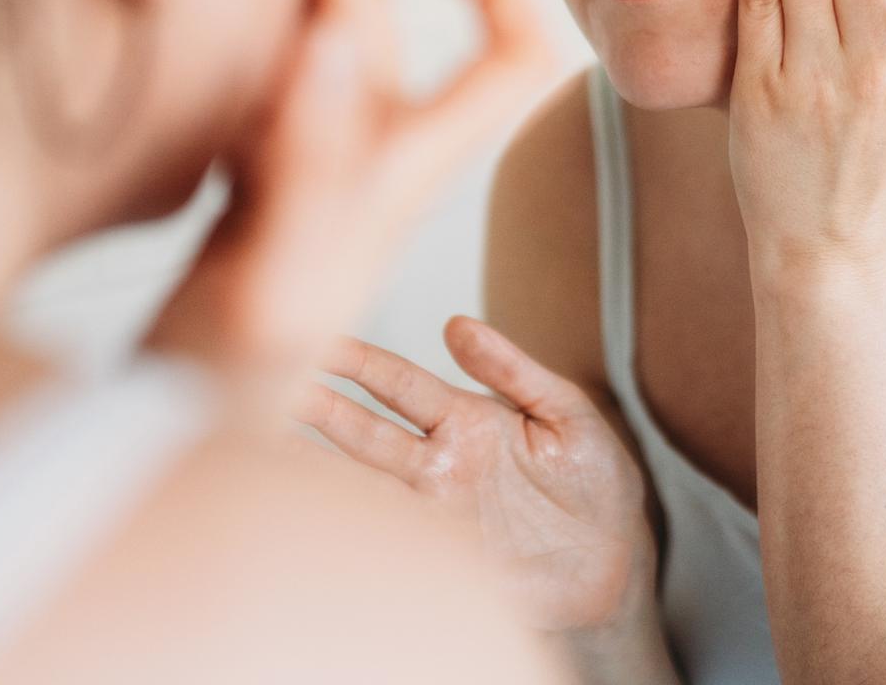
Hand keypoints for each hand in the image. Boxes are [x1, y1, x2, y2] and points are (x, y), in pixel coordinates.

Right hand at [144, 0, 554, 416]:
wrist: (170, 424)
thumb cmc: (233, 372)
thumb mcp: (275, 269)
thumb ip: (306, 159)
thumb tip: (332, 34)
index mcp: (402, 157)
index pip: (511, 57)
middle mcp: (361, 135)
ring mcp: (300, 142)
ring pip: (313, 4)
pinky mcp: (242, 153)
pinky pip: (258, 39)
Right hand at [298, 317, 654, 633]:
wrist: (619, 560)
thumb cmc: (595, 483)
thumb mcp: (567, 413)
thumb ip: (515, 369)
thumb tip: (458, 324)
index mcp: (464, 419)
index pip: (397, 383)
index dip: (357, 361)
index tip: (316, 338)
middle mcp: (438, 464)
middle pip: (362, 432)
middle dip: (316, 409)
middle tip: (267, 383)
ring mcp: (437, 513)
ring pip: (364, 486)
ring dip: (317, 469)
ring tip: (266, 446)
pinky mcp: (448, 560)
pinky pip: (392, 541)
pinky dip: (355, 528)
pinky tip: (320, 515)